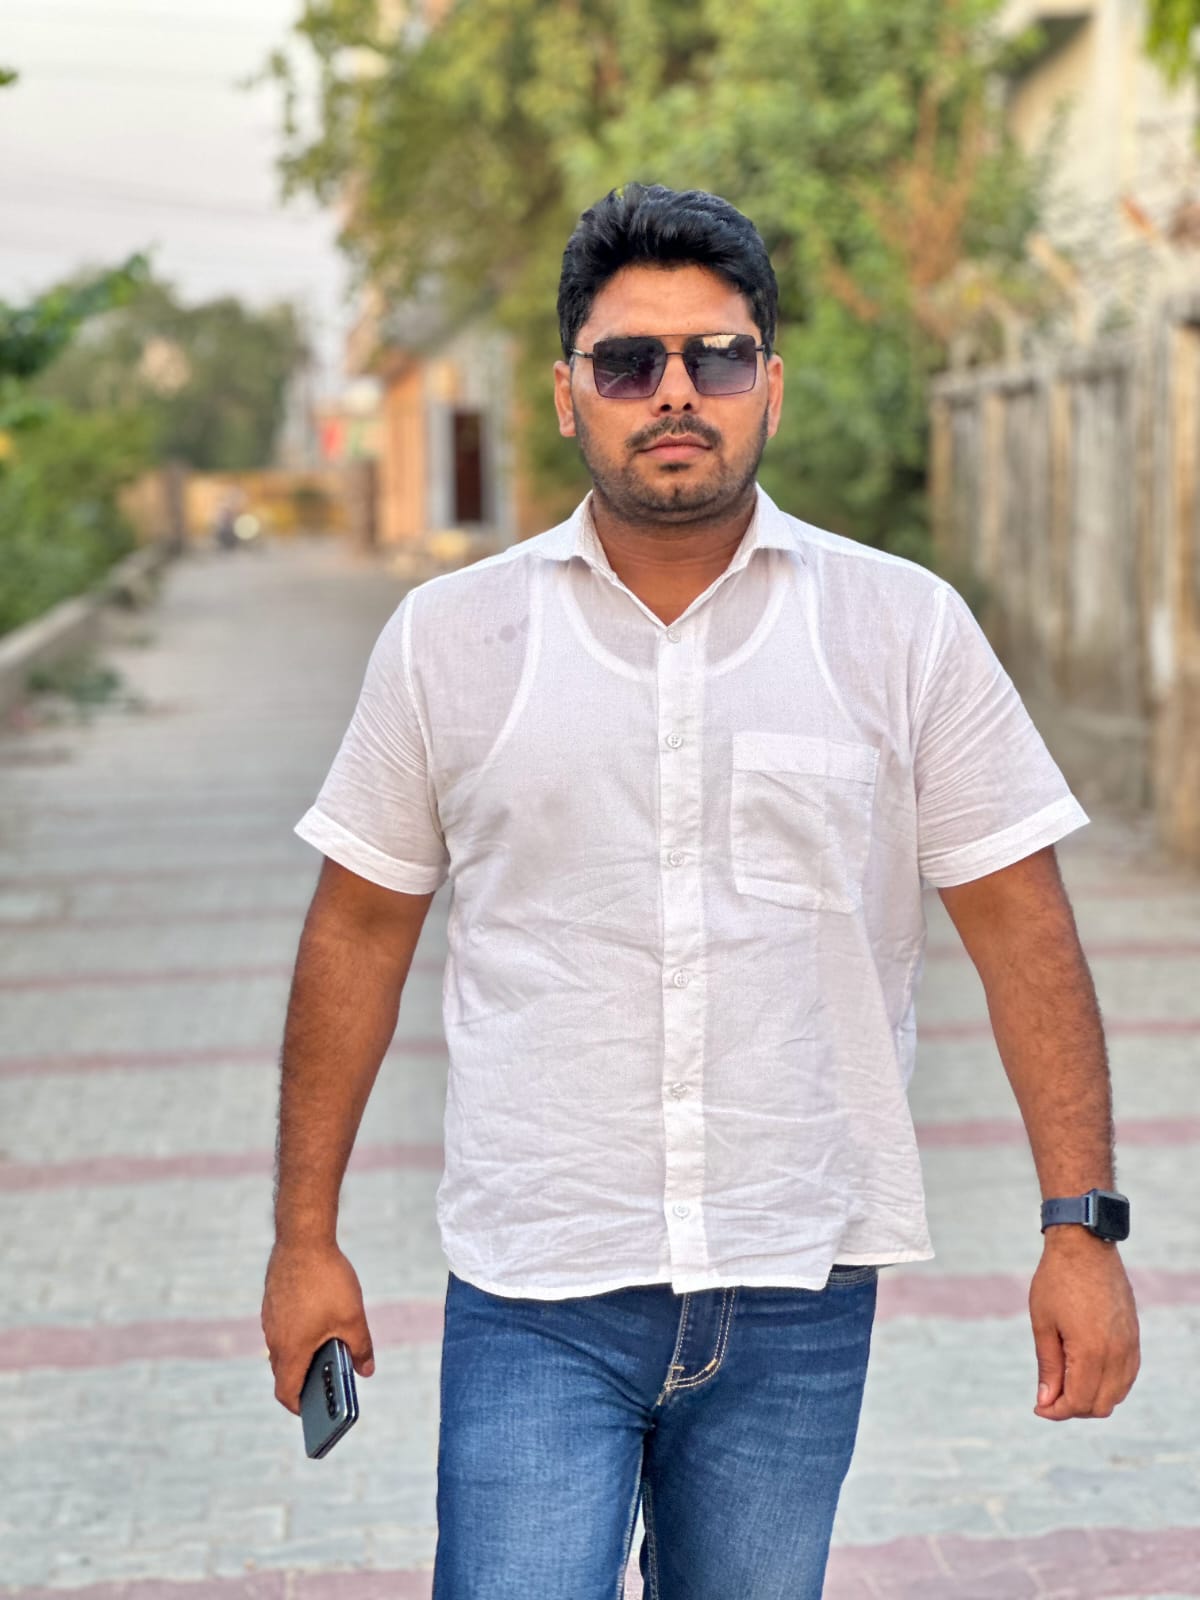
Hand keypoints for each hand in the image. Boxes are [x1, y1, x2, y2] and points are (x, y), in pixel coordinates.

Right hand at [261, 1239, 375, 1414]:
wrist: (303, 1239)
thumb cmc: (328, 1281)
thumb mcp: (353, 1318)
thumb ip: (360, 1348)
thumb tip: (366, 1370)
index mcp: (291, 1350)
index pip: (286, 1392)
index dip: (299, 1407)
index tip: (313, 1411)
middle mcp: (274, 1339)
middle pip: (285, 1371)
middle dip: (305, 1380)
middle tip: (329, 1381)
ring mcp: (270, 1318)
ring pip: (284, 1347)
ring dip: (303, 1354)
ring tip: (331, 1350)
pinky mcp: (272, 1301)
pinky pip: (283, 1327)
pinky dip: (299, 1332)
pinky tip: (321, 1320)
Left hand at [1028, 1229, 1139, 1419]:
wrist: (1085, 1245)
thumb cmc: (1057, 1280)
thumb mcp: (1043, 1323)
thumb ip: (1048, 1365)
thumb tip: (1046, 1400)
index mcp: (1091, 1351)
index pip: (1079, 1402)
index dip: (1057, 1411)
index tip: (1038, 1406)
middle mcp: (1117, 1353)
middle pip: (1101, 1405)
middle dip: (1073, 1408)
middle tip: (1049, 1395)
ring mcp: (1130, 1345)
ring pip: (1117, 1394)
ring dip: (1092, 1397)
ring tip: (1065, 1383)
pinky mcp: (1134, 1336)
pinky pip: (1127, 1375)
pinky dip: (1109, 1384)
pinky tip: (1087, 1372)